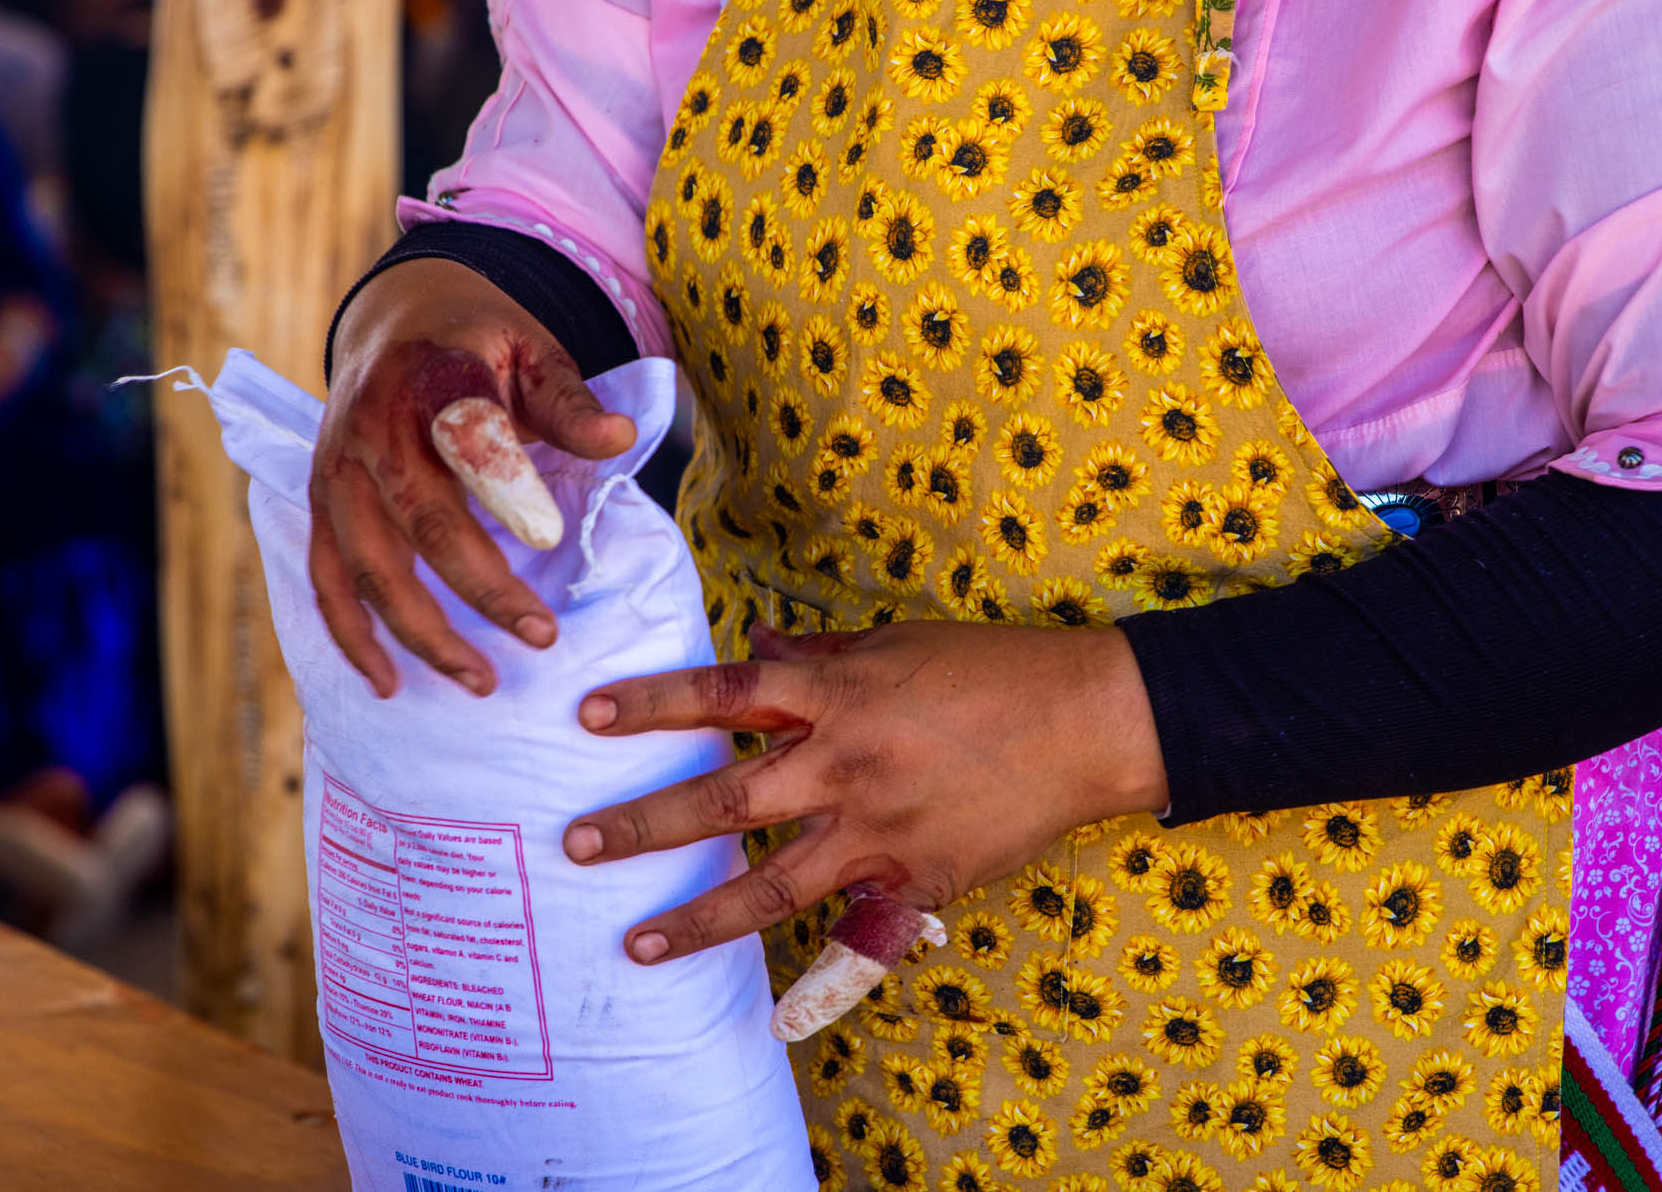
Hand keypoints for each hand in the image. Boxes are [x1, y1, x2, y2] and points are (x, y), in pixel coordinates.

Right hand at [313, 258, 635, 697]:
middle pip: (422, 523)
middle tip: (541, 638)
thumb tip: (621, 439)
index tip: (551, 539)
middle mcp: (372, 429)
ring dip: (422, 633)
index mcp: (432, 380)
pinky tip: (389, 683)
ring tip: (481, 680)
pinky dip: (351, 636)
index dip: (506, 489)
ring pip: (370, 567)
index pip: (467, 438)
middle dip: (481, 590)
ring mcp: (336, 472)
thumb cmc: (478, 341)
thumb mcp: (532, 348)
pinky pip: (327, 579)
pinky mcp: (320, 505)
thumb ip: (569, 402)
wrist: (394, 317)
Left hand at [562, 621, 1168, 964]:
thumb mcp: (897, 644)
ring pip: (770, 886)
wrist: (1085, 720)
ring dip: (696, 918)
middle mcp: (845, 763)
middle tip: (576, 845)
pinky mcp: (917, 878)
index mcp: (836, 695)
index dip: (651, 705)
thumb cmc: (991, 669)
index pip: (722, 695)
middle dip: (644, 824)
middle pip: (724, 800)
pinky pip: (855, 936)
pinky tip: (773, 1016)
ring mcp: (878, 829)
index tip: (586, 717)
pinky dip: (817, 981)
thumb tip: (753, 648)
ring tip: (635, 945)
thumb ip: (819, 658)